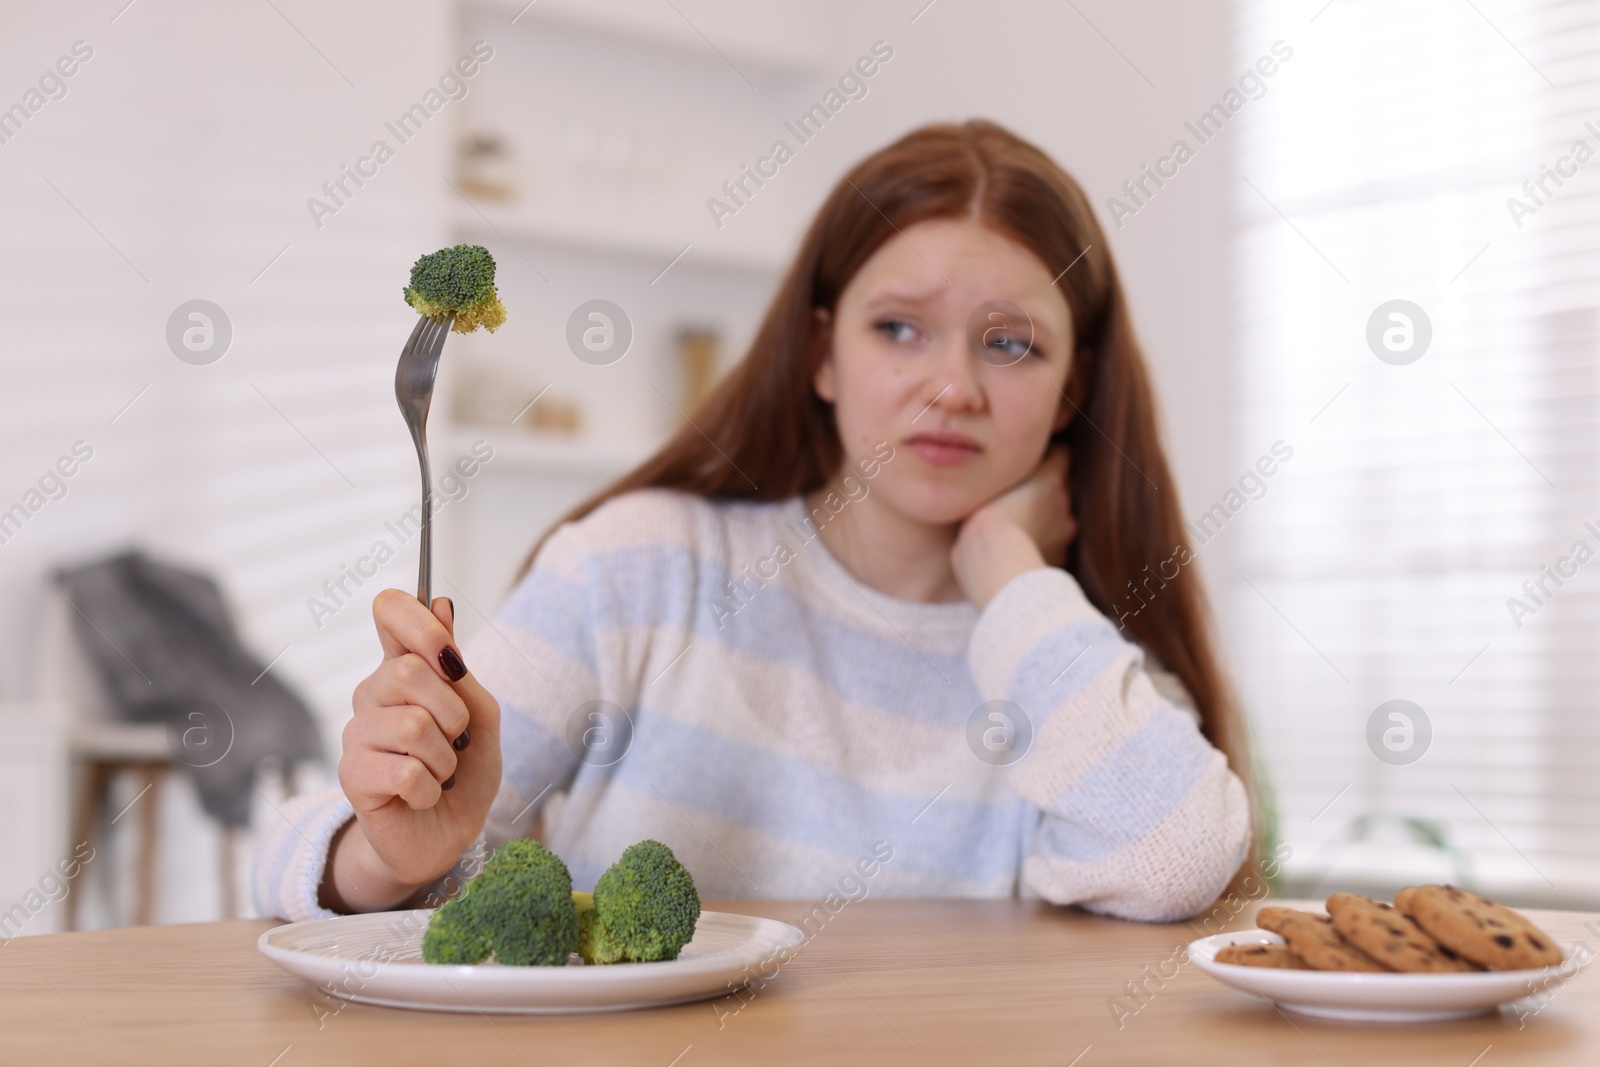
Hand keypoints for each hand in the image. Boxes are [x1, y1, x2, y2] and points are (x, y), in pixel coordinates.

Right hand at [323, 591, 501, 911]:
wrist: (445, 836)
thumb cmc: (463, 773)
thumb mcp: (482, 719)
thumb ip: (462, 672)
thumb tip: (441, 605)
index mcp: (405, 669)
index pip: (390, 610)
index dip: (417, 620)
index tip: (445, 649)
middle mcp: (373, 692)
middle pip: (407, 670)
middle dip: (452, 712)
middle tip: (455, 740)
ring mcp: (356, 732)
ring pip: (413, 725)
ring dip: (445, 759)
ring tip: (439, 773)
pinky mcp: (351, 774)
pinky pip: (406, 770)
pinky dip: (431, 789)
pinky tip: (422, 796)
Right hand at [951, 444, 1075, 609]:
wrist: (994, 562)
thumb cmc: (981, 520)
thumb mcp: (981, 486)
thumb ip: (1000, 476)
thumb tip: (995, 476)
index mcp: (1051, 473)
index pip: (1061, 455)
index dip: (1047, 460)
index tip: (1028, 468)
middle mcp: (1065, 496)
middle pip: (1063, 486)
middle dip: (1046, 491)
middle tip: (1018, 499)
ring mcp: (1066, 526)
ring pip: (1061, 516)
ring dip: (1046, 519)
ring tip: (1018, 527)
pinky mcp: (1062, 553)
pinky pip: (1055, 543)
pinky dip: (1044, 544)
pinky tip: (1022, 549)